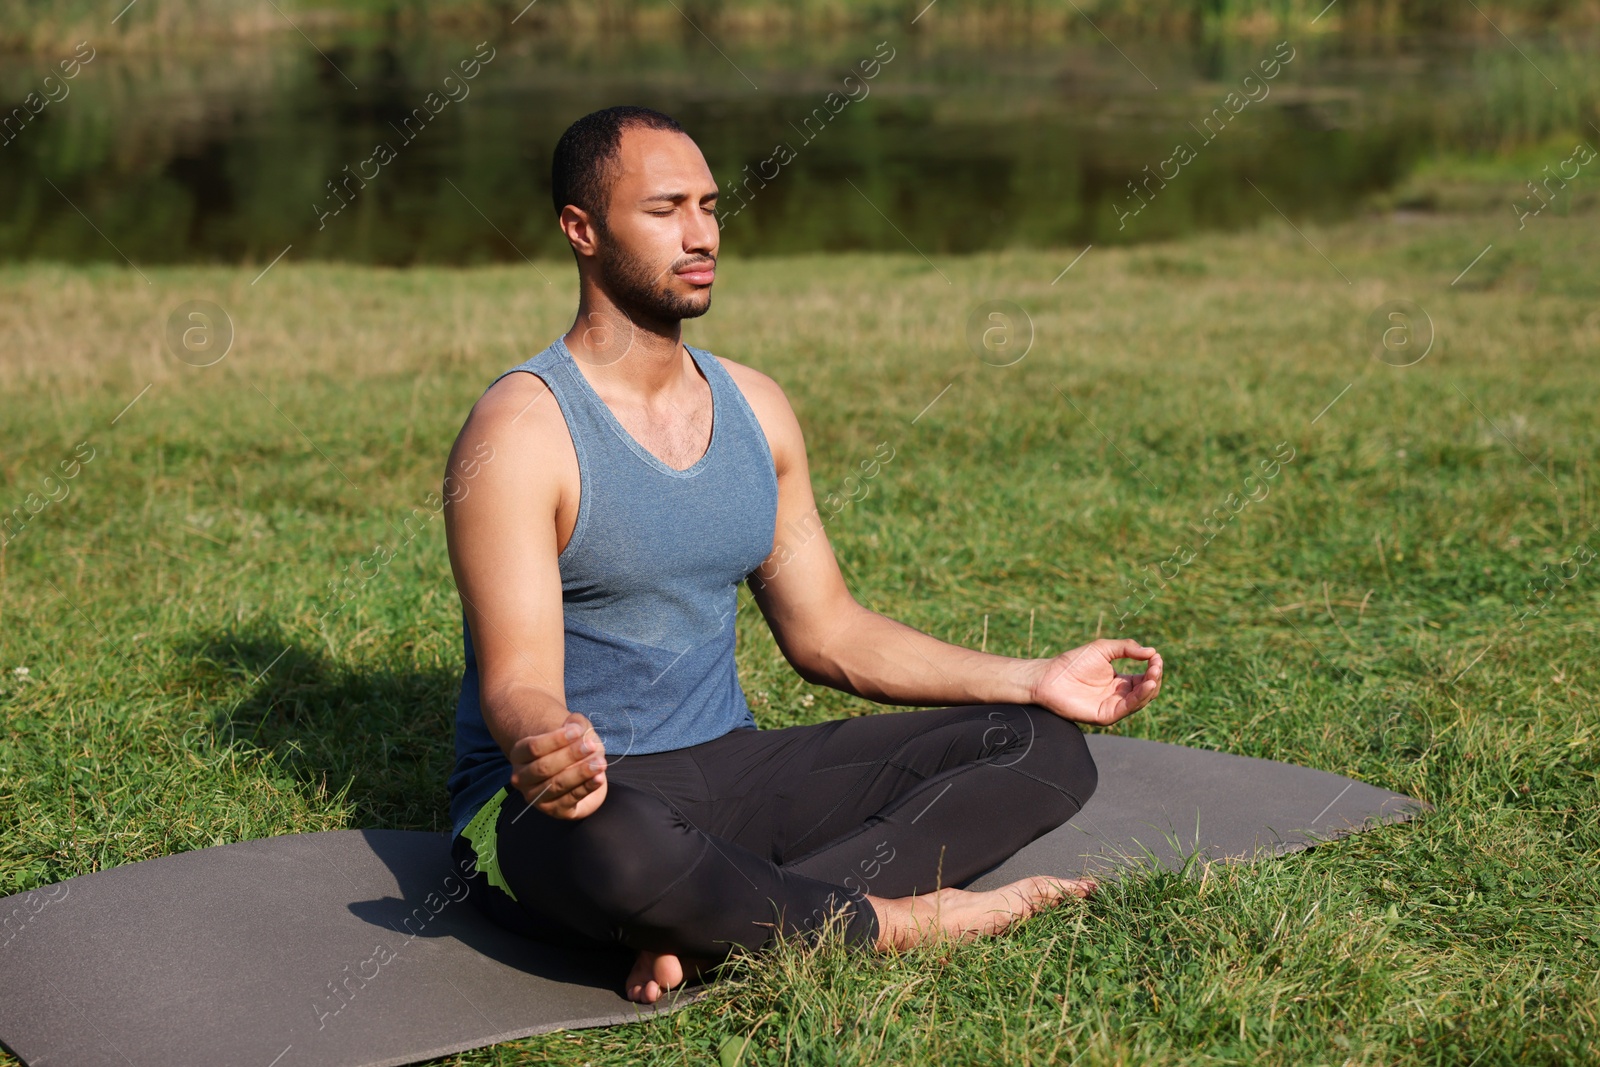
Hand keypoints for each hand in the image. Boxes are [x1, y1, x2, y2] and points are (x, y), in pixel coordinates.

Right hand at [508, 712, 608, 818]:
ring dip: (580, 773)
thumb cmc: (571, 748)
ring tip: (600, 763)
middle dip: (570, 756)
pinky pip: (570, 799)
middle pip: (544, 767)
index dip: (555, 740)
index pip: (533, 747)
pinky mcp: (554, 810)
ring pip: (556, 785)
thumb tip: (576, 726)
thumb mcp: (575, 731)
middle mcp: (522, 778)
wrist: (577, 773)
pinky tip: (598, 779)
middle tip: (591, 746)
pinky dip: (586, 788)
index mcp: (520, 755)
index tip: (577, 731)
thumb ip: (576, 724)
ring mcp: (536, 797)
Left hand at [1028, 639, 1162, 726]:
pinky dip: (1139, 698)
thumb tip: (1152, 651)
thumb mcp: (1103, 649)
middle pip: (1147, 691)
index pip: (1145, 678)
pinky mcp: (1105, 716)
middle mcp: (1119, 696)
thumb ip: (1126, 648)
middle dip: (1155, 677)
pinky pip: (1127, 709)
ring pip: (1140, 701)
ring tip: (1154, 674)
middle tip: (1156, 665)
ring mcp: (1113, 707)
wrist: (1049, 676)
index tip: (1156, 656)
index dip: (1153, 668)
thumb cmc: (1073, 662)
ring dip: (1150, 687)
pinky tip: (1146, 685)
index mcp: (1120, 682)